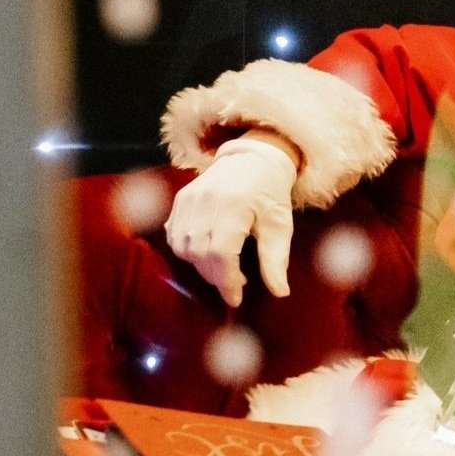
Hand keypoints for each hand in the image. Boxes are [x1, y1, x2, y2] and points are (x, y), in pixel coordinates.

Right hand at [165, 135, 299, 307]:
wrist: (254, 158)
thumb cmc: (271, 193)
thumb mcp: (280, 224)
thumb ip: (276, 259)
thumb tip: (280, 292)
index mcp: (235, 205)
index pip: (221, 253)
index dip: (227, 281)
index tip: (236, 297)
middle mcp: (207, 200)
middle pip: (200, 254)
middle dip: (215, 276)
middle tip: (234, 282)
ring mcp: (190, 197)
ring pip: (182, 247)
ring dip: (200, 265)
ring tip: (222, 266)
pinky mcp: (181, 198)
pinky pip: (174, 234)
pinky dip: (186, 250)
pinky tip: (206, 252)